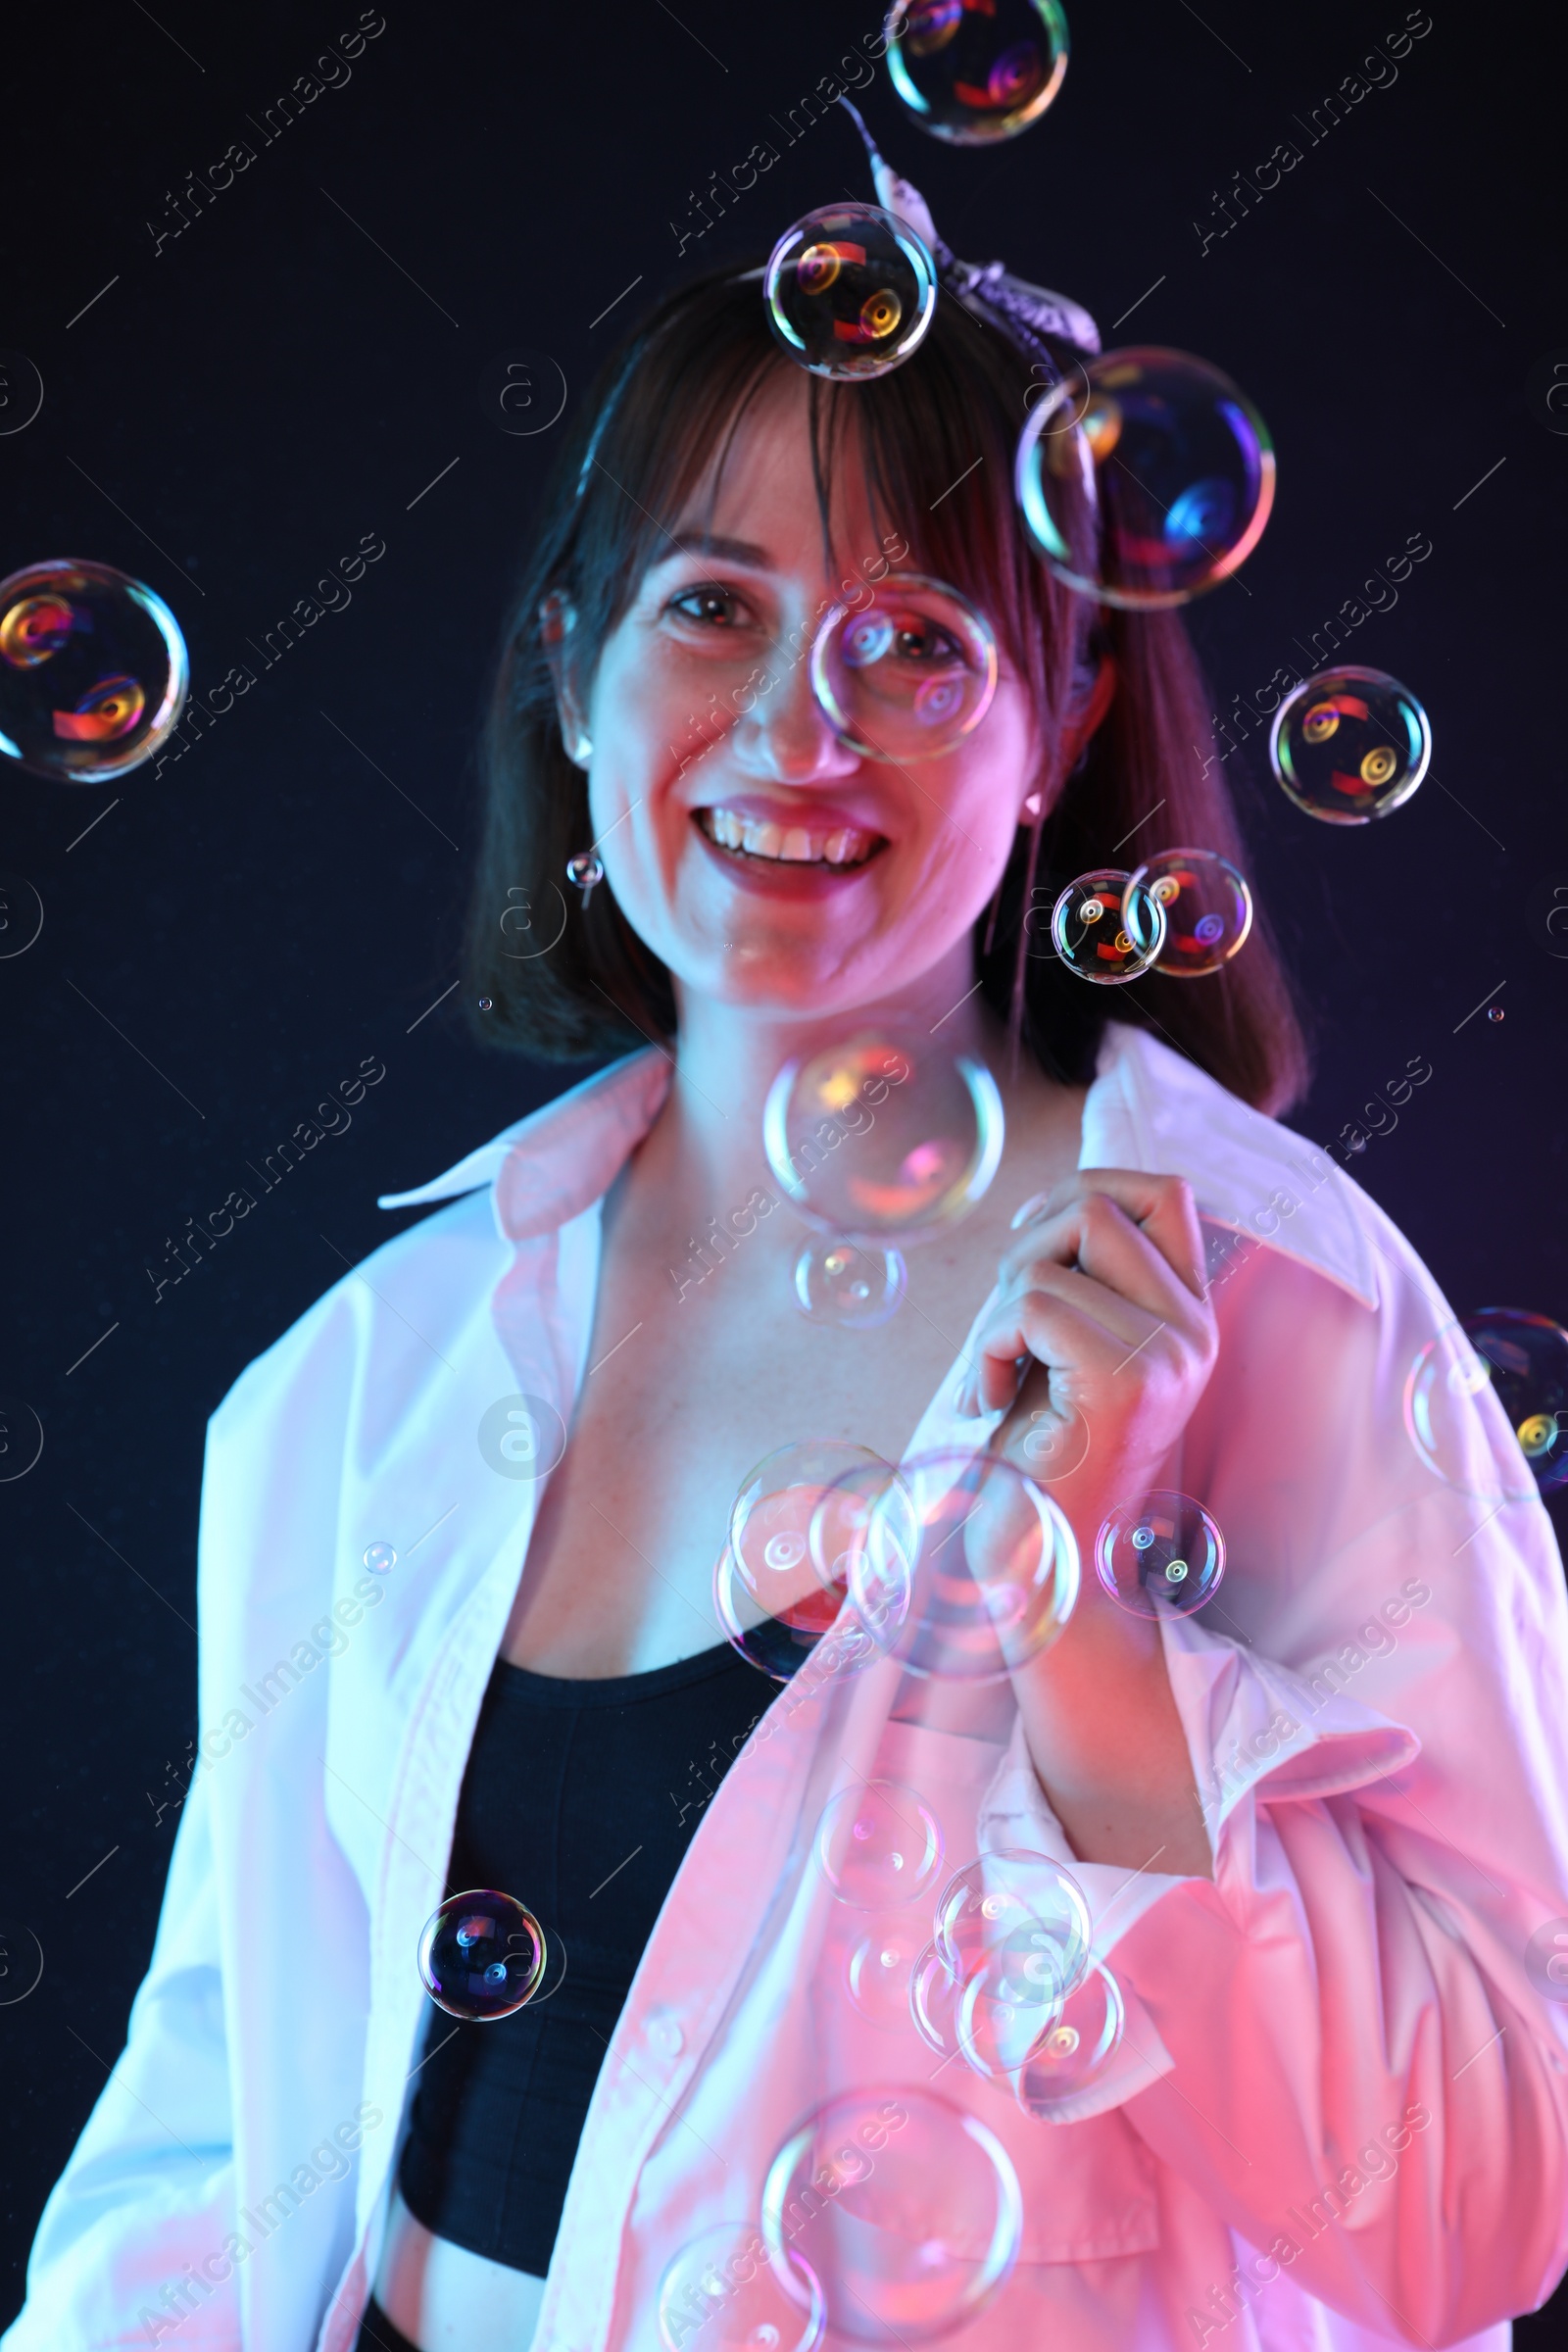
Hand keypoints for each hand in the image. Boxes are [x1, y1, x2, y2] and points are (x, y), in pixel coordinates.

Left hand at [954, 1170, 1218, 1874]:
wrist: (1041, 1573)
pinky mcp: (1124, 1385)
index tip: (1032, 1265)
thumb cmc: (1034, 1463)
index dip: (1083, 1194)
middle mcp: (1194, 1333)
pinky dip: (986, 1347)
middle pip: (1098, 1205)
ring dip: (994, 1309)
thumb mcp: (1061, 1352)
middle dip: (1023, 1250)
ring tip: (997, 1375)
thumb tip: (1045, 1204)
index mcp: (1187, 1319)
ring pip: (1052, 1253)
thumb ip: (1075, 1281)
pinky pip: (1031, 1305)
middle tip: (1006, 1334)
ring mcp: (1168, 1357)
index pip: (1163, 1191)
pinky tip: (988, 1402)